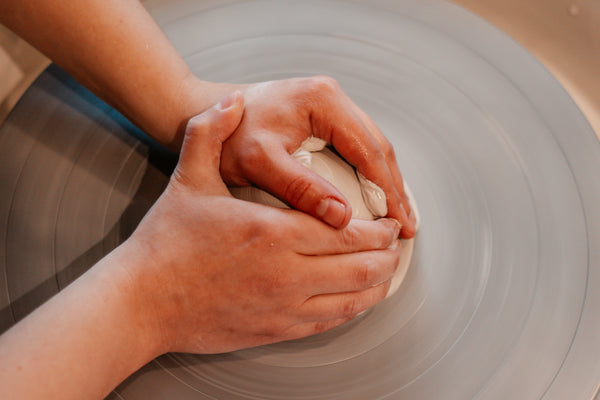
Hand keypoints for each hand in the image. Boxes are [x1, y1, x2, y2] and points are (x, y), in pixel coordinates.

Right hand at [127, 91, 401, 353]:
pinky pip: (330, 322)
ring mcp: (283, 307)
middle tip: (393, 242)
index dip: (378, 228)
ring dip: (378, 283)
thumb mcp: (189, 178)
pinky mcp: (276, 331)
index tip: (388, 220)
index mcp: (273, 231)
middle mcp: (286, 273)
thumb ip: (209, 132)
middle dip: (386, 254)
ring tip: (385, 269)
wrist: (142, 301)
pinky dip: (354, 308)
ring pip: (353, 299)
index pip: (347, 231)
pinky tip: (358, 299)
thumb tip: (232, 101)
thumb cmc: (166, 242)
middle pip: (361, 267)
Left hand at [218, 76, 415, 236]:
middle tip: (405, 225)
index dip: (387, 191)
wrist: (203, 114)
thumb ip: (300, 187)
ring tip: (396, 216)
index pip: (368, 150)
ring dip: (385, 182)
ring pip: (370, 146)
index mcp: (322, 101)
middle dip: (394, 188)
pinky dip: (368, 174)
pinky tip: (373, 196)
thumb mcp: (259, 162)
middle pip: (377, 146)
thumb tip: (342, 217)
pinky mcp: (321, 117)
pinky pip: (355, 147)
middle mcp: (331, 98)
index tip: (398, 222)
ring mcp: (328, 105)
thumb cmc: (226, 137)